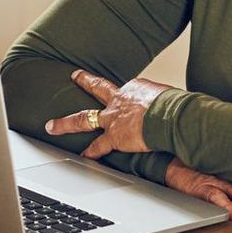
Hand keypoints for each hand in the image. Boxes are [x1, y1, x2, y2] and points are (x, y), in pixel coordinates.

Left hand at [44, 69, 168, 156]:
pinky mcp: (114, 136)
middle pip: (98, 88)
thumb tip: (179, 108)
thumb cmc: (176, 106)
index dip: (129, 96)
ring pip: (84, 118)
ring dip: (66, 123)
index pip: (127, 91)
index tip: (133, 100)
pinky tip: (82, 156)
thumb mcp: (170, 97)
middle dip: (85, 81)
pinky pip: (98, 146)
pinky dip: (90, 152)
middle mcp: (120, 99)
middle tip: (75, 76)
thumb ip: (166, 102)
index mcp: (136, 88)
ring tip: (52, 125)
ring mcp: (113, 117)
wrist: (170, 116)